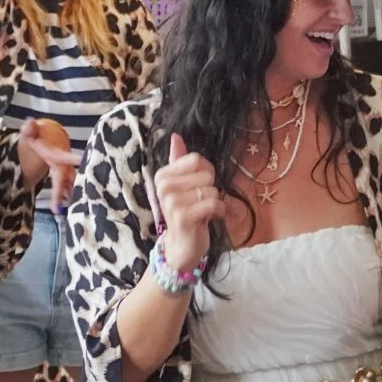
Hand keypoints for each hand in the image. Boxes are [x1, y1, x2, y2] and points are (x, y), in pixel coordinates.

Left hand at [20, 118, 80, 214]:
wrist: (44, 141)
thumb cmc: (37, 137)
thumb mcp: (31, 133)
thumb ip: (30, 129)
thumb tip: (30, 121)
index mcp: (56, 154)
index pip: (65, 158)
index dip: (74, 159)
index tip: (82, 161)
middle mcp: (62, 164)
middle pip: (65, 178)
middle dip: (62, 191)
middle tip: (57, 206)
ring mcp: (62, 171)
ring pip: (67, 184)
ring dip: (66, 195)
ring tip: (61, 209)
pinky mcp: (60, 177)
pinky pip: (64, 187)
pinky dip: (64, 195)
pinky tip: (60, 207)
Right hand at [152, 134, 223, 271]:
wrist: (182, 245)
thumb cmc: (186, 211)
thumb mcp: (182, 184)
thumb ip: (179, 160)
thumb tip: (176, 136)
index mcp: (162, 175)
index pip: (197, 159)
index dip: (206, 172)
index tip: (199, 186)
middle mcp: (163, 187)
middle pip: (207, 174)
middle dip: (211, 190)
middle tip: (199, 203)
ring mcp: (171, 202)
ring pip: (212, 190)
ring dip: (214, 203)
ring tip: (202, 212)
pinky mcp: (183, 217)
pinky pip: (214, 204)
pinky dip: (219, 212)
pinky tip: (209, 219)